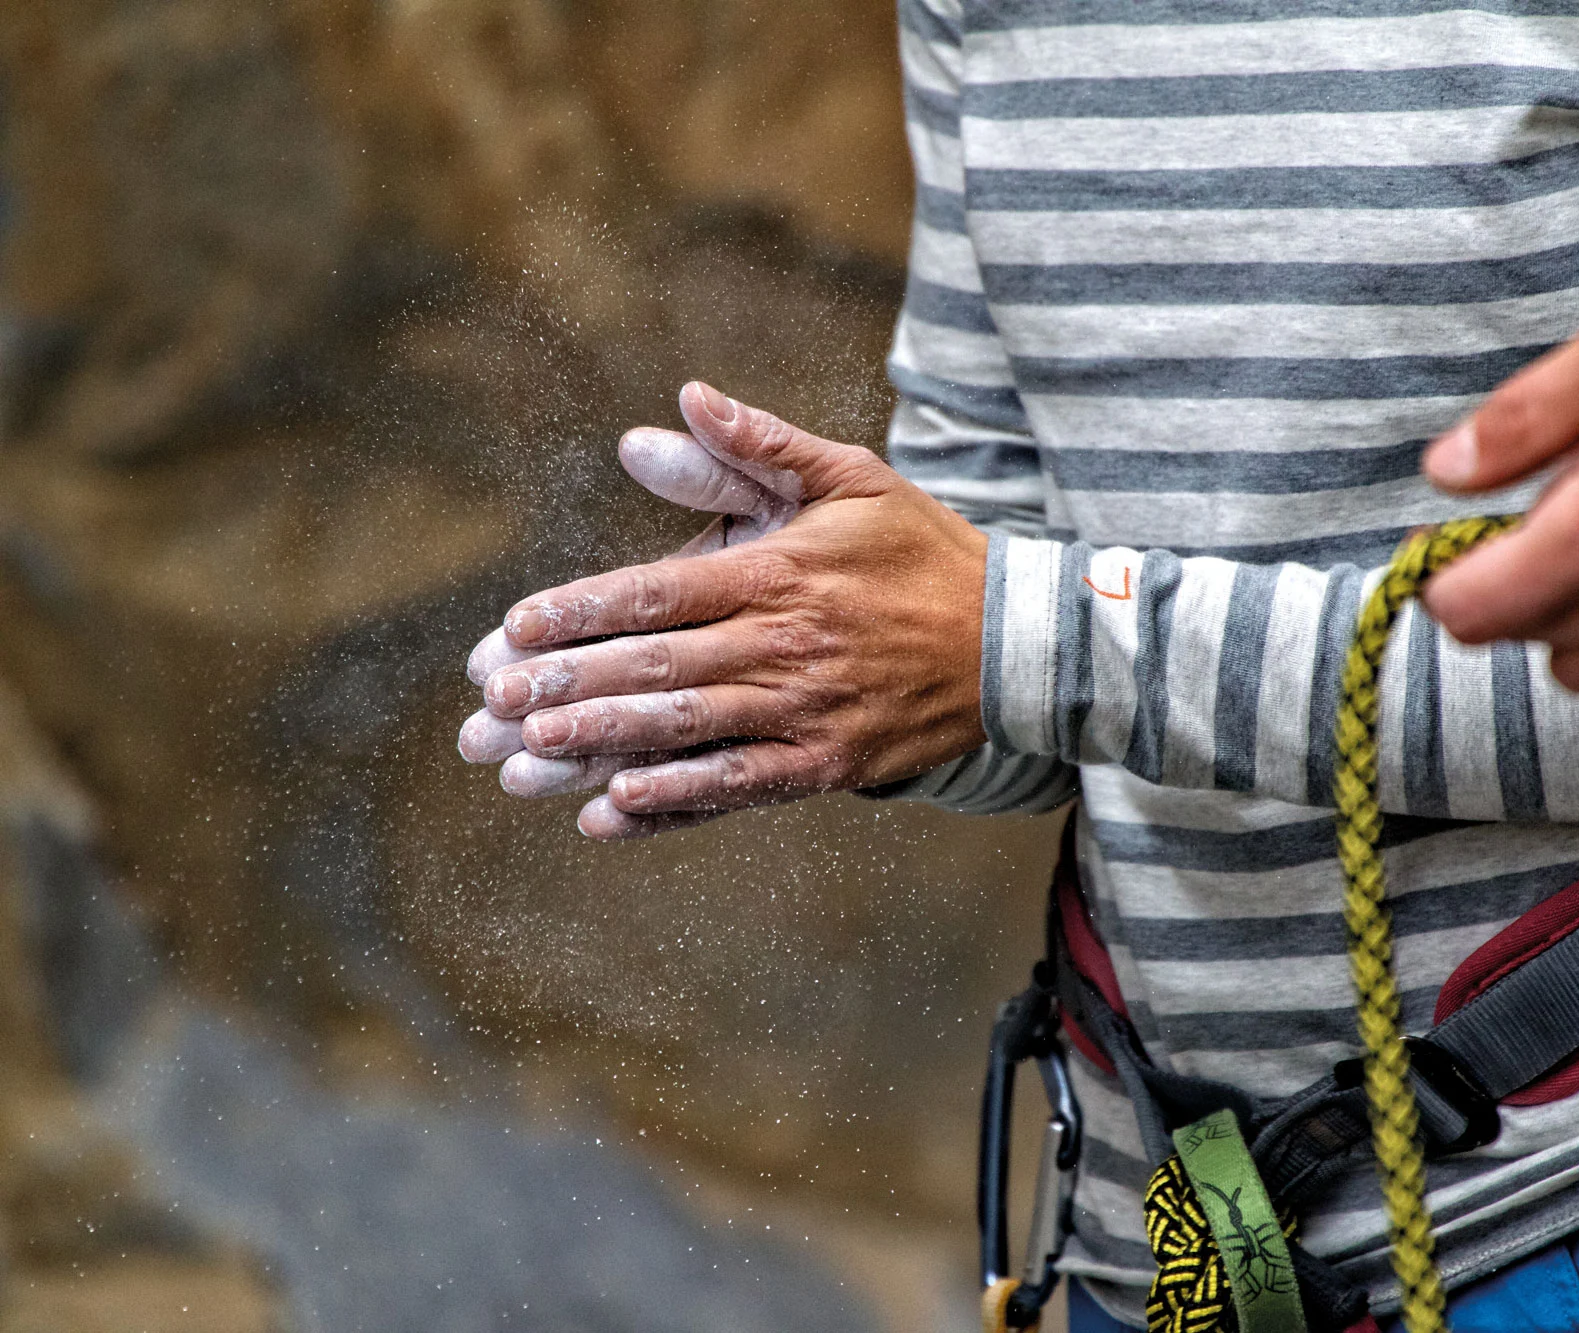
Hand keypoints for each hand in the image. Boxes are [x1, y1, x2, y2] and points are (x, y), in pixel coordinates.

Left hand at [475, 382, 989, 839]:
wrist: (1016, 642)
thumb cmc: (922, 552)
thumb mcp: (851, 477)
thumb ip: (760, 445)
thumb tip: (682, 397)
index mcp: (781, 570)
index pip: (660, 590)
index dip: (581, 611)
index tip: (515, 627)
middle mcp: (786, 642)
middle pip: (658, 666)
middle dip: (568, 685)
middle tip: (494, 703)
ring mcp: (808, 709)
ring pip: (687, 731)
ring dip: (601, 745)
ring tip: (527, 757)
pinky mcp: (829, 764)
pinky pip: (739, 787)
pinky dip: (674, 800)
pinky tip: (611, 808)